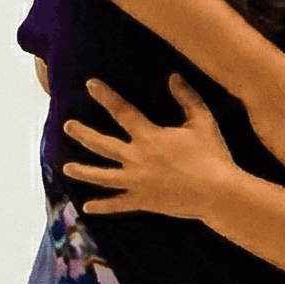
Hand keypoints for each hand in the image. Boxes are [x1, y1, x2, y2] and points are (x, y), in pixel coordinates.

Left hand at [63, 76, 250, 220]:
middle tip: (67, 126)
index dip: (105, 96)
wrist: (217, 193)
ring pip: (103, 176)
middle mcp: (136, 158)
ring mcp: (137, 182)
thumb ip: (187, 98)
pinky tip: (88, 207)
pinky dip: (103, 206)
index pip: (122, 111)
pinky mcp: (143, 200)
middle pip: (102, 145)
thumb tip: (173, 77)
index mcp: (149, 137)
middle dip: (83, 134)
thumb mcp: (203, 121)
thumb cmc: (212, 155)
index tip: (90, 84)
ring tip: (66, 168)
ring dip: (83, 172)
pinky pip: (118, 204)